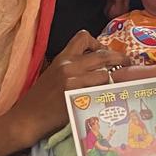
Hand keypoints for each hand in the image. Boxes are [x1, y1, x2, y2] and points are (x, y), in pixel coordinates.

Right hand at [6, 30, 124, 146]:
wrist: (27, 118)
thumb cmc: (40, 99)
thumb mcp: (53, 74)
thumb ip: (72, 67)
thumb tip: (95, 65)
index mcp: (62, 57)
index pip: (84, 37)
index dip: (98, 43)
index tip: (103, 52)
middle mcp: (69, 65)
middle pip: (102, 54)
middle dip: (120, 58)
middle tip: (128, 63)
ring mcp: (73, 80)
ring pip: (105, 73)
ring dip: (113, 79)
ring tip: (117, 85)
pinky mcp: (77, 96)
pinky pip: (100, 90)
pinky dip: (107, 92)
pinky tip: (109, 97)